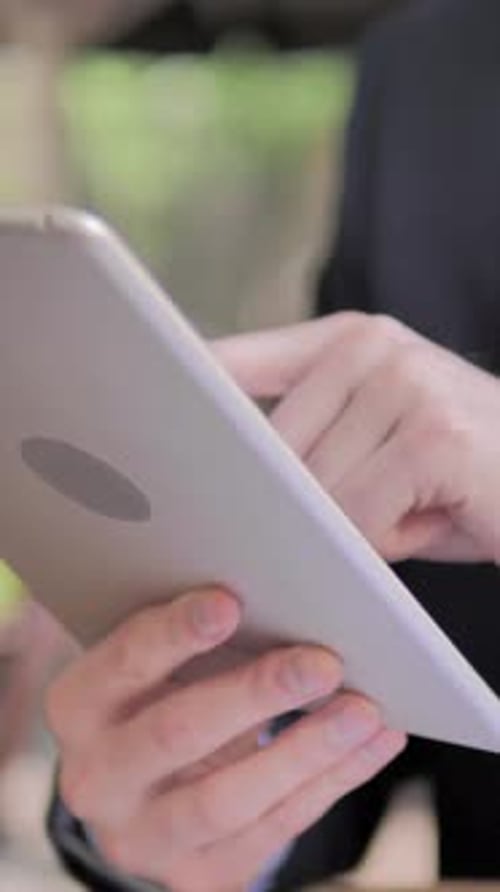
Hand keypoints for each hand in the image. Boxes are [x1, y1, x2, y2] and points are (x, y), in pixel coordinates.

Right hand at [46, 588, 404, 891]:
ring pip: (227, 798)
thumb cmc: (165, 692)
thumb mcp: (163, 660)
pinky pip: (273, 830)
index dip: (176, 633)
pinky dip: (332, 781)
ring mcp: (144, 836)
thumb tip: (289, 591)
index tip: (230, 602)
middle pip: (177, 733)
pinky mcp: (198, 874)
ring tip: (365, 708)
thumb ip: (204, 628)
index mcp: (79, 706)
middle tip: (323, 661)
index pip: (124, 663)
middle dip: (255, 694)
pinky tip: (375, 740)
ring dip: (306, 750)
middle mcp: (97, 777)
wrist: (145, 787)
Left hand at [215, 312, 499, 564]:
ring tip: (418, 504)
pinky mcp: (433, 435)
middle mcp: (370, 348)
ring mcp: (404, 383)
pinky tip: (436, 515)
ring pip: (317, 492)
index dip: (189, 398)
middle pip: (273, 453)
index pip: (237, 362)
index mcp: (347, 339)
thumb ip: (309, 439)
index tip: (138, 419)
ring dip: (359, 527)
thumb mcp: (377, 438)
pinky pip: (361, 517)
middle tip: (378, 502)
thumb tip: (227, 480)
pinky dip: (390, 539)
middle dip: (308, 505)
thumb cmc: (458, 472)